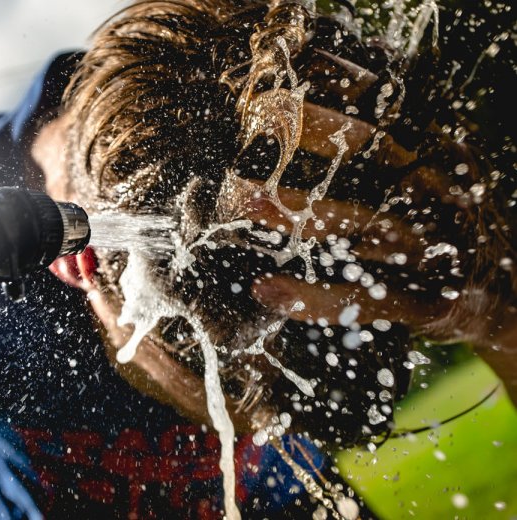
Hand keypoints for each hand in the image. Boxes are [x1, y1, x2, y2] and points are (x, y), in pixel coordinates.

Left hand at [225, 98, 515, 399]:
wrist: (509, 290)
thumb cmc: (449, 217)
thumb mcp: (434, 163)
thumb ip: (394, 129)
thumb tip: (340, 72)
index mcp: (434, 151)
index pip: (387, 107)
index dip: (341, 88)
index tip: (289, 78)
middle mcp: (431, 189)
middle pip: (371, 153)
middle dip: (317, 133)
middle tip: (262, 122)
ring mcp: (427, 245)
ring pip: (358, 223)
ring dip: (299, 212)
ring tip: (246, 200)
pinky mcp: (422, 298)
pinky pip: (361, 297)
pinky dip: (311, 298)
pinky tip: (265, 288)